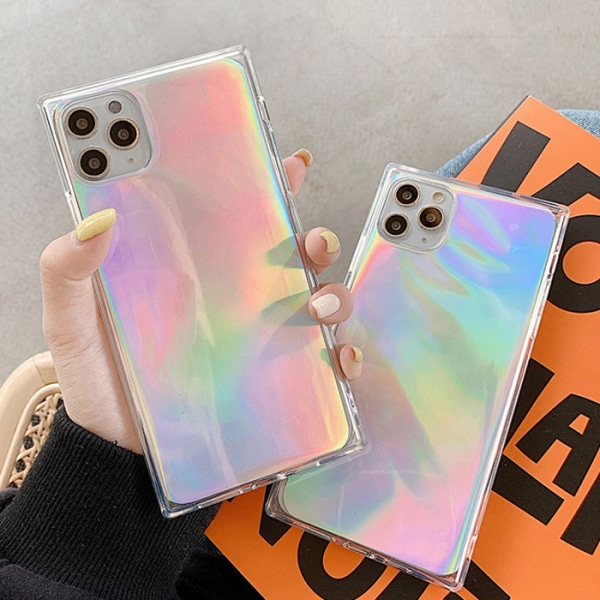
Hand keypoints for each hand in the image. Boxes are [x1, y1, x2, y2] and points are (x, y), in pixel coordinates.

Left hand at [39, 150, 361, 453]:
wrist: (115, 453)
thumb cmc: (98, 383)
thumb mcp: (72, 322)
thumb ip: (68, 271)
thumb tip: (98, 219)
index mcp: (197, 272)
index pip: (240, 219)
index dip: (272, 188)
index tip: (292, 166)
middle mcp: (237, 301)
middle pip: (294, 259)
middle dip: (318, 241)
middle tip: (312, 243)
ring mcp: (260, 342)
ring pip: (319, 304)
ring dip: (336, 295)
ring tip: (319, 306)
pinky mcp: (273, 383)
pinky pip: (321, 365)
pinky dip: (342, 357)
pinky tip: (338, 358)